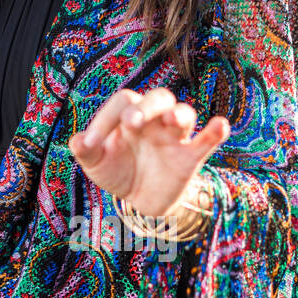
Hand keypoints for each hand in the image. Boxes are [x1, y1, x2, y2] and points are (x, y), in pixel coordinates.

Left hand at [67, 87, 229, 219]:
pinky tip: (220, 125)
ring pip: (184, 114)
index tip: (90, 145)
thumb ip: (86, 152)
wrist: (139, 199)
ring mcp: (174, 137)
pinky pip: (207, 140)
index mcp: (128, 116)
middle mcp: (154, 120)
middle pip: (158, 97)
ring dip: (179, 114)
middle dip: (146, 106)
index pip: (122, 104)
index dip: (104, 120)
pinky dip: (215, 131)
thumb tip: (77, 142)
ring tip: (171, 119)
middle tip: (132, 122)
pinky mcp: (190, 157)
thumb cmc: (116, 170)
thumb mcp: (96, 164)